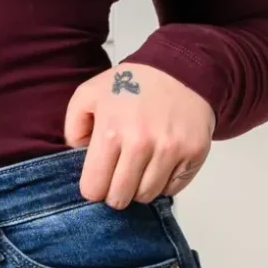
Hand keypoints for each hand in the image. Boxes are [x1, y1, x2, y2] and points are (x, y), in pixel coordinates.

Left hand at [62, 61, 215, 207]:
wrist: (180, 69)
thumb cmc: (132, 85)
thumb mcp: (89, 94)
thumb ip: (73, 128)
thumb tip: (76, 157)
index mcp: (111, 131)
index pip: (94, 188)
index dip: (93, 188)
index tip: (99, 178)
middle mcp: (141, 144)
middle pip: (120, 198)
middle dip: (115, 192)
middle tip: (118, 177)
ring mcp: (170, 150)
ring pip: (147, 196)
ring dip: (140, 188)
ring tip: (140, 167)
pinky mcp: (193, 153)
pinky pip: (173, 189)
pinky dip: (165, 182)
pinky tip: (160, 163)